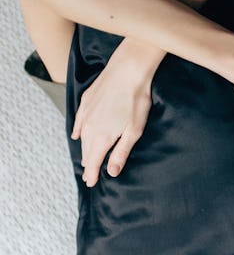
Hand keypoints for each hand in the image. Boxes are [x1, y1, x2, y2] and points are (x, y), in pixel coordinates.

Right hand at [70, 48, 155, 187]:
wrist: (127, 71)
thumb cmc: (135, 101)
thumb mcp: (133, 132)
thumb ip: (121, 152)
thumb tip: (112, 171)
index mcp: (102, 137)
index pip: (94, 161)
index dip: (92, 173)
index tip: (91, 184)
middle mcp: (90, 127)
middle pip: (87, 151)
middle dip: (88, 165)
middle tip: (88, 177)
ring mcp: (86, 113)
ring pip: (83, 137)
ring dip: (84, 150)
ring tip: (85, 161)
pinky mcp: (87, 101)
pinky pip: (79, 121)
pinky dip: (78, 131)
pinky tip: (77, 135)